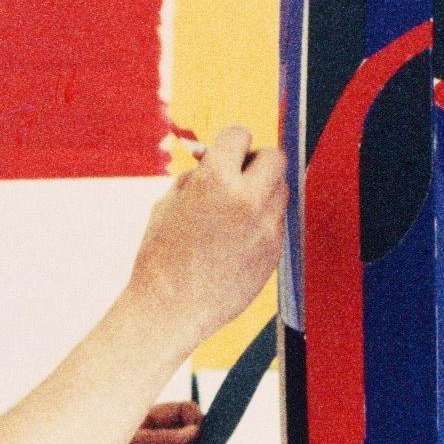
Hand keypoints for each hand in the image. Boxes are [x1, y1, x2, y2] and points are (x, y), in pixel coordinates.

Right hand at [123, 127, 285, 345]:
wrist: (170, 309)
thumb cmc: (161, 256)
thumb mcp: (167, 204)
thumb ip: (195, 176)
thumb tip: (210, 157)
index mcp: (214, 181)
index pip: (239, 134)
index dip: (227, 144)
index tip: (220, 156)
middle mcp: (247, 199)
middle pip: (274, 156)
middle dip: (256, 161)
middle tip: (237, 176)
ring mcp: (266, 226)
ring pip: (282, 189)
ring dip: (263, 190)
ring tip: (235, 210)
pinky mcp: (275, 250)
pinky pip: (278, 220)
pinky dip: (263, 221)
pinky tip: (237, 238)